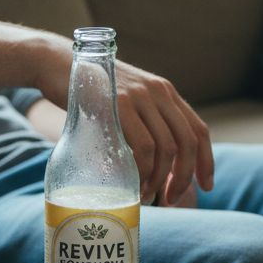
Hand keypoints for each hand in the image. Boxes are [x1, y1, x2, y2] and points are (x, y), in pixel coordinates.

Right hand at [36, 43, 213, 204]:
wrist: (56, 63)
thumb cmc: (88, 89)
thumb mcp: (125, 98)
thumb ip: (143, 120)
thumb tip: (156, 162)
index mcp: (165, 91)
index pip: (198, 130)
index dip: (206, 162)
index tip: (206, 186)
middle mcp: (158, 92)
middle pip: (187, 143)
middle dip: (183, 177)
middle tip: (170, 199)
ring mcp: (139, 97)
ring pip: (165, 148)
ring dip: (159, 179)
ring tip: (146, 195)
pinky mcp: (119, 106)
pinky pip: (142, 147)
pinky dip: (143, 172)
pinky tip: (135, 184)